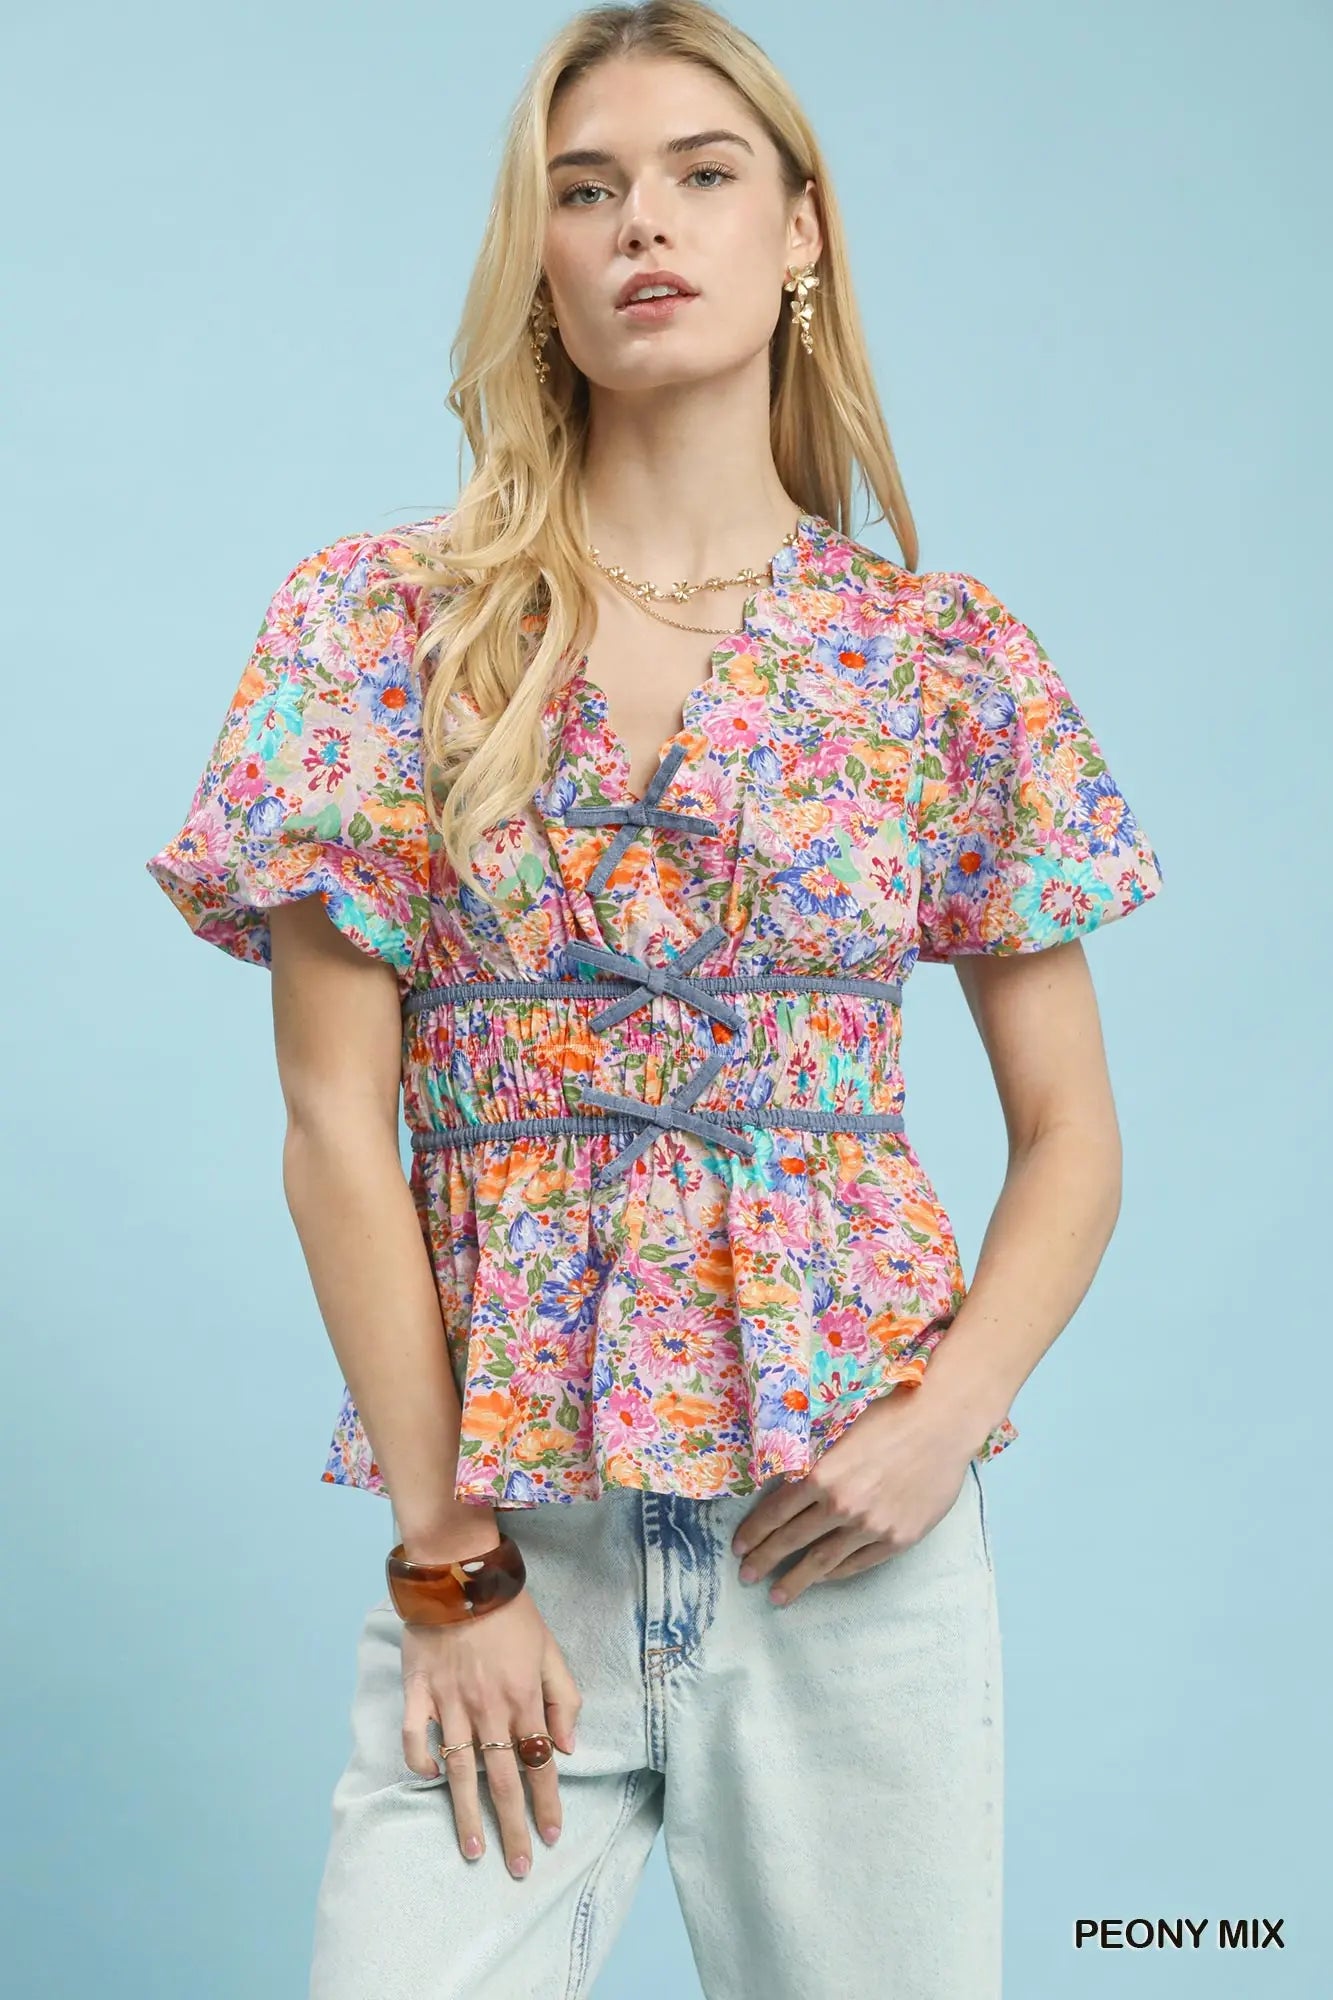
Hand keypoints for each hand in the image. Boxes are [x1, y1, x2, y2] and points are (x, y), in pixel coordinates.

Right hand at [400, 1586, 582, 1879]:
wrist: (459, 1572)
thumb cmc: (509, 1610)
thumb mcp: (550, 1648)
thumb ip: (564, 1696)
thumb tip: (568, 1746)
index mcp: (524, 1698)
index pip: (540, 1764)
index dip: (547, 1804)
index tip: (552, 1838)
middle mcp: (488, 1709)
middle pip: (504, 1780)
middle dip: (513, 1828)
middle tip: (518, 1868)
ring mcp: (450, 1703)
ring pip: (460, 1772)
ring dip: (468, 1814)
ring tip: (474, 1850)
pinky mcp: (418, 1691)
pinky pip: (415, 1738)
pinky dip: (421, 1762)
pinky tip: (432, 1779)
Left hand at [730, 1386, 977, 1606]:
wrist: (943, 1424)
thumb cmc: (890, 1415)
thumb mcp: (840, 1432)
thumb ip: (815, 1464)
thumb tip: (787, 1484)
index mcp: (823, 1475)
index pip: (776, 1512)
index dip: (754, 1532)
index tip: (739, 1547)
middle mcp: (843, 1505)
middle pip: (793, 1541)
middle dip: (765, 1560)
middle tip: (746, 1577)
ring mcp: (872, 1527)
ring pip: (823, 1561)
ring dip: (797, 1580)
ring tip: (778, 1595)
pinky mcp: (899, 1539)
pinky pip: (859, 1564)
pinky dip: (836, 1574)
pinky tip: (821, 1579)